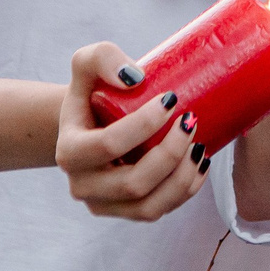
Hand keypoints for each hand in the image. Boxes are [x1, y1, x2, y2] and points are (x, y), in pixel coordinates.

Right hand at [57, 41, 208, 221]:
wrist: (92, 121)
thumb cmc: (93, 91)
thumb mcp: (87, 63)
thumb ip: (101, 57)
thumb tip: (135, 79)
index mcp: (69, 152)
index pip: (109, 145)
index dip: (144, 125)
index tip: (172, 100)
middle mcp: (82, 186)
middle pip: (133, 183)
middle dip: (170, 154)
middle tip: (191, 121)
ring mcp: (103, 205)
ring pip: (149, 207)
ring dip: (182, 178)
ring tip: (201, 145)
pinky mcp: (125, 212)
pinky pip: (159, 212)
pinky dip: (185, 192)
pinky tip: (200, 165)